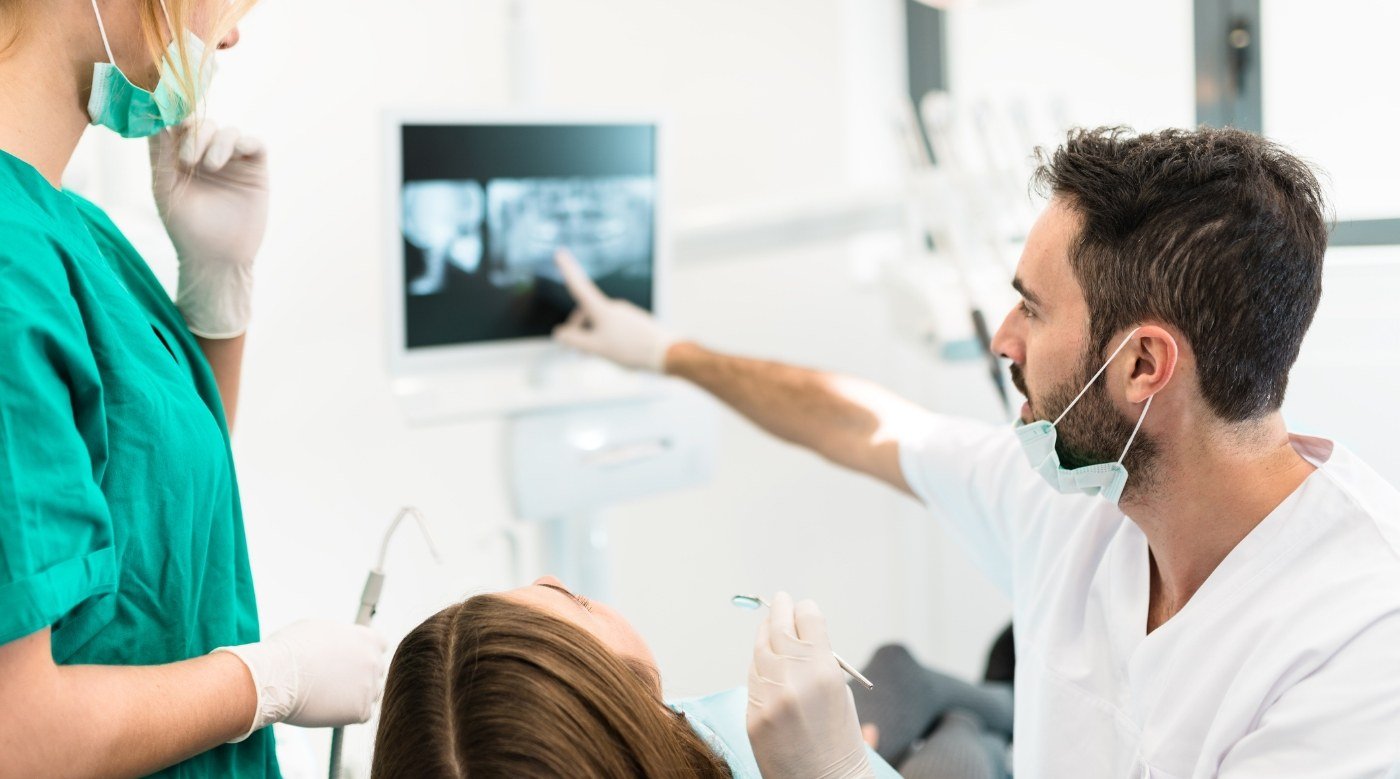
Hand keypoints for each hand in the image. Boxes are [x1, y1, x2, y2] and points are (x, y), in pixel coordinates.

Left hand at [149, 119, 268, 337]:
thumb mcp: (164, 189)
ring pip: (228, 131)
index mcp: (181, 157)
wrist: (215, 258)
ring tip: (210, 167)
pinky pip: (255, 144)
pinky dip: (243, 143)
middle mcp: (207, 155)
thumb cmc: (185, 228)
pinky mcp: (256, 171)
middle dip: (195, 134)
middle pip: (203, 123)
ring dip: (216, 142)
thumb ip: (161, 155)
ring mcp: (233, 162)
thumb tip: (157, 119)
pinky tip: (231, 158)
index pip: (179, 124)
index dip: (174, 117)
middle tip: (188, 159)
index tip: (168, 121)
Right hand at [214, 620, 388, 740]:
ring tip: (325, 695)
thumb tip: (340, 646)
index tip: (349, 660)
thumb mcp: (319, 630)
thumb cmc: (289, 650)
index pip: (379, 645)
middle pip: (376, 671)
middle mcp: (374, 661)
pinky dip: (347, 714)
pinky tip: (327, 708)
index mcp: (367, 638)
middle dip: (359, 675)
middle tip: (334, 681)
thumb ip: (340, 639)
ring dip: (355, 695)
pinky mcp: (361, 711)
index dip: (363, 653)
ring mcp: (370, 687)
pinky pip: (361, 714)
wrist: (277, 677)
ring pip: (370, 694)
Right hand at [551, 248, 677, 371]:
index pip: (579, 287)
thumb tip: (559, 333)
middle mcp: (614, 307)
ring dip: (594, 336)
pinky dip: (608, 338)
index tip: (559, 252)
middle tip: (577, 352)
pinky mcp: (636, 321)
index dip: (567, 270)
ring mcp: (626, 313)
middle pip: (588, 313)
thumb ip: (575, 340)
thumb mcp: (597, 348)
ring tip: (598, 356)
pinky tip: (615, 353)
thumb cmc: (631, 349)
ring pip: (601, 322)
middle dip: (579, 329)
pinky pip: (615, 327)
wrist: (667, 352)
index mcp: (602, 309)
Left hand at [747, 592, 874, 778]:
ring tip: (770, 626)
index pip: (808, 618)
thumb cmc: (841, 741)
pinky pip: (752, 678)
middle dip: (780, 609)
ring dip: (766, 635)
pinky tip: (765, 662)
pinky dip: (759, 666)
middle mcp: (794, 679)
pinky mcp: (752, 714)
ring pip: (760, 649)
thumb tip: (801, 633)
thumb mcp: (841, 693)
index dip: (805, 609)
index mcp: (825, 671)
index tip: (802, 606)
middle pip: (779, 626)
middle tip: (780, 600)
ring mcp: (769, 697)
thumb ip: (820, 661)